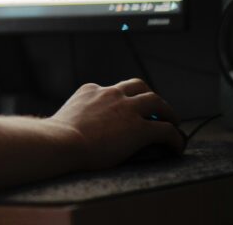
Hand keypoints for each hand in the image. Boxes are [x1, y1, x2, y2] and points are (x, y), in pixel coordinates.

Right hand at [49, 78, 184, 169]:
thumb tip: (73, 129)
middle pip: (138, 86)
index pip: (112, 89)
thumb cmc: (56, 137)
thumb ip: (76, 116)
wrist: (61, 142)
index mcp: (90, 90)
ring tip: (172, 122)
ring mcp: (126, 109)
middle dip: (148, 96)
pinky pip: (166, 130)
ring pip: (157, 101)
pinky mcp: (139, 128)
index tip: (125, 109)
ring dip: (167, 111)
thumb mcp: (65, 117)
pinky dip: (174, 137)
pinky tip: (176, 146)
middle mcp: (110, 94)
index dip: (122, 98)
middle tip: (155, 110)